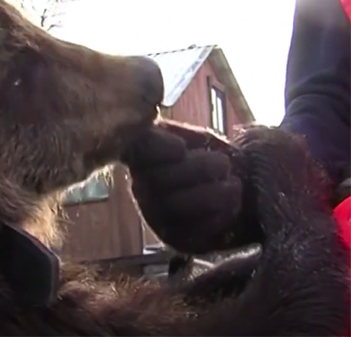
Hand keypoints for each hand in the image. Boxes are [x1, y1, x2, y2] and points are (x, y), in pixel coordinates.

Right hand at [123, 120, 258, 253]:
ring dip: (210, 194)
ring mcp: (156, 216)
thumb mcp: (199, 140)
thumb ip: (187, 135)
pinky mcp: (176, 239)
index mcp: (144, 157)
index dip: (157, 151)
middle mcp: (142, 188)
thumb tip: (178, 134)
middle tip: (224, 164)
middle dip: (196, 170)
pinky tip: (232, 205)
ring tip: (234, 185)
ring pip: (175, 207)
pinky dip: (216, 217)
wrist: (233, 191)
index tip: (181, 148)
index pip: (139, 153)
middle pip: (159, 180)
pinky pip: (191, 231)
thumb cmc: (211, 159)